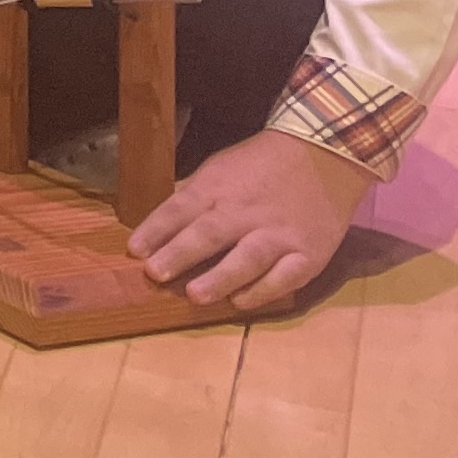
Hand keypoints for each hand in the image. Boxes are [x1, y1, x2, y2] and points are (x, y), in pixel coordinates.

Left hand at [131, 127, 363, 311]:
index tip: (134, 250)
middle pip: (210, 233)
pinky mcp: (308, 253)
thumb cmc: (260, 165)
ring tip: (196, 295)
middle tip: (155, 273)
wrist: (323, 156)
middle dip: (180, 254)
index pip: (180, 208)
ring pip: (247, 258)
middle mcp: (246, 211)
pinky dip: (264, 290)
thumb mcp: (219, 168)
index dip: (156, 229)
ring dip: (220, 278)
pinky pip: (285, 276)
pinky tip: (241, 302)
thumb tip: (159, 224)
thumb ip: (193, 196)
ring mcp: (279, 233)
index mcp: (218, 188)